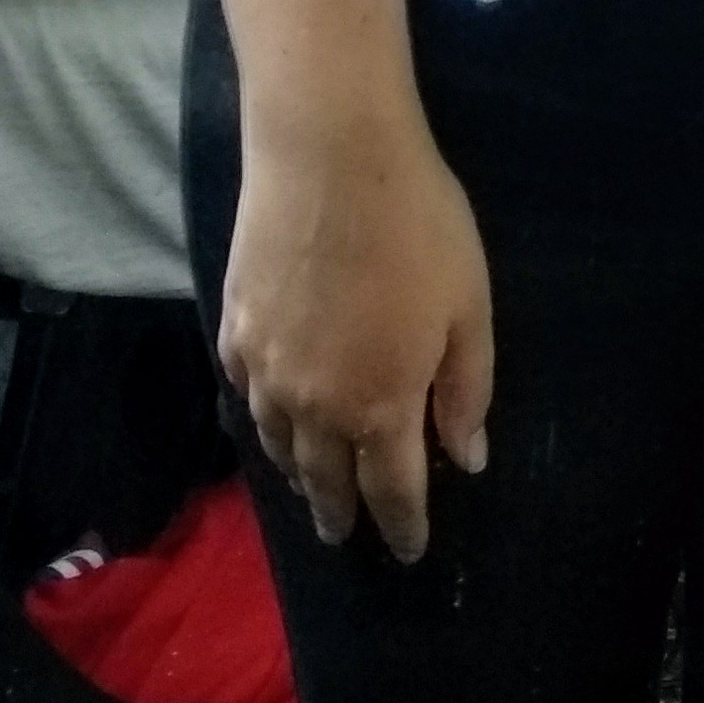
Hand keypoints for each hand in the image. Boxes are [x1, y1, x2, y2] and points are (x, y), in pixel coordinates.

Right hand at [219, 105, 492, 564]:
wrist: (330, 153)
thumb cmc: (416, 223)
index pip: (392, 489)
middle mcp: (315, 404)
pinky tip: (267, 414)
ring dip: (298, 471)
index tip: (408, 549)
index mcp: (381, 405)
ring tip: (308, 484)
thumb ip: (466, 389)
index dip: (402, 525)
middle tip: (345, 532)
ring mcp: (266, 367)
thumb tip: (467, 458)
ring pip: (278, 443)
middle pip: (326, 479)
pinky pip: (246, 393)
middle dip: (341, 511)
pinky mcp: (235, 326)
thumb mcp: (468, 305)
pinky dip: (260, 417)